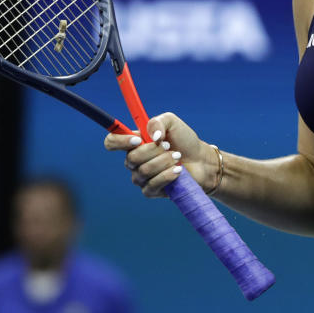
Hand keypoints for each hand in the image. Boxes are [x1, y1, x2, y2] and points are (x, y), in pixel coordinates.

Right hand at [103, 112, 217, 196]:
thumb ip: (158, 122)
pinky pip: (150, 186)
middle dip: (154, 151)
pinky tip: (178, 170)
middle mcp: (134, 160)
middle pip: (131, 158)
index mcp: (134, 142)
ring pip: (143, 171)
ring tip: (177, 157)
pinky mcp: (151, 190)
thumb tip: (152, 137)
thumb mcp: (172, 122)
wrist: (201, 160)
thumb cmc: (185, 140)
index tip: (138, 139)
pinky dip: (166, 176)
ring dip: (164, 162)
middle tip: (169, 146)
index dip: (120, 141)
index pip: (112, 142)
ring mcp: (141, 177)